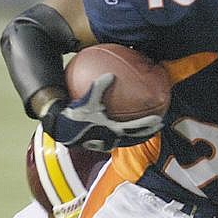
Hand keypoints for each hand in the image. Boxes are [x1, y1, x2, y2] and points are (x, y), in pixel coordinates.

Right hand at [41, 73, 163, 150]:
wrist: (58, 127)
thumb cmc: (73, 114)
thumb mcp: (87, 100)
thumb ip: (99, 87)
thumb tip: (110, 75)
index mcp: (111, 130)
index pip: (134, 129)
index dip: (147, 125)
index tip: (159, 120)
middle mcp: (110, 138)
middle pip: (133, 137)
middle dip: (147, 132)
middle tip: (159, 125)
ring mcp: (104, 142)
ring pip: (125, 140)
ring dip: (136, 134)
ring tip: (145, 127)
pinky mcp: (96, 141)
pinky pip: (113, 137)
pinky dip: (120, 132)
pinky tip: (119, 123)